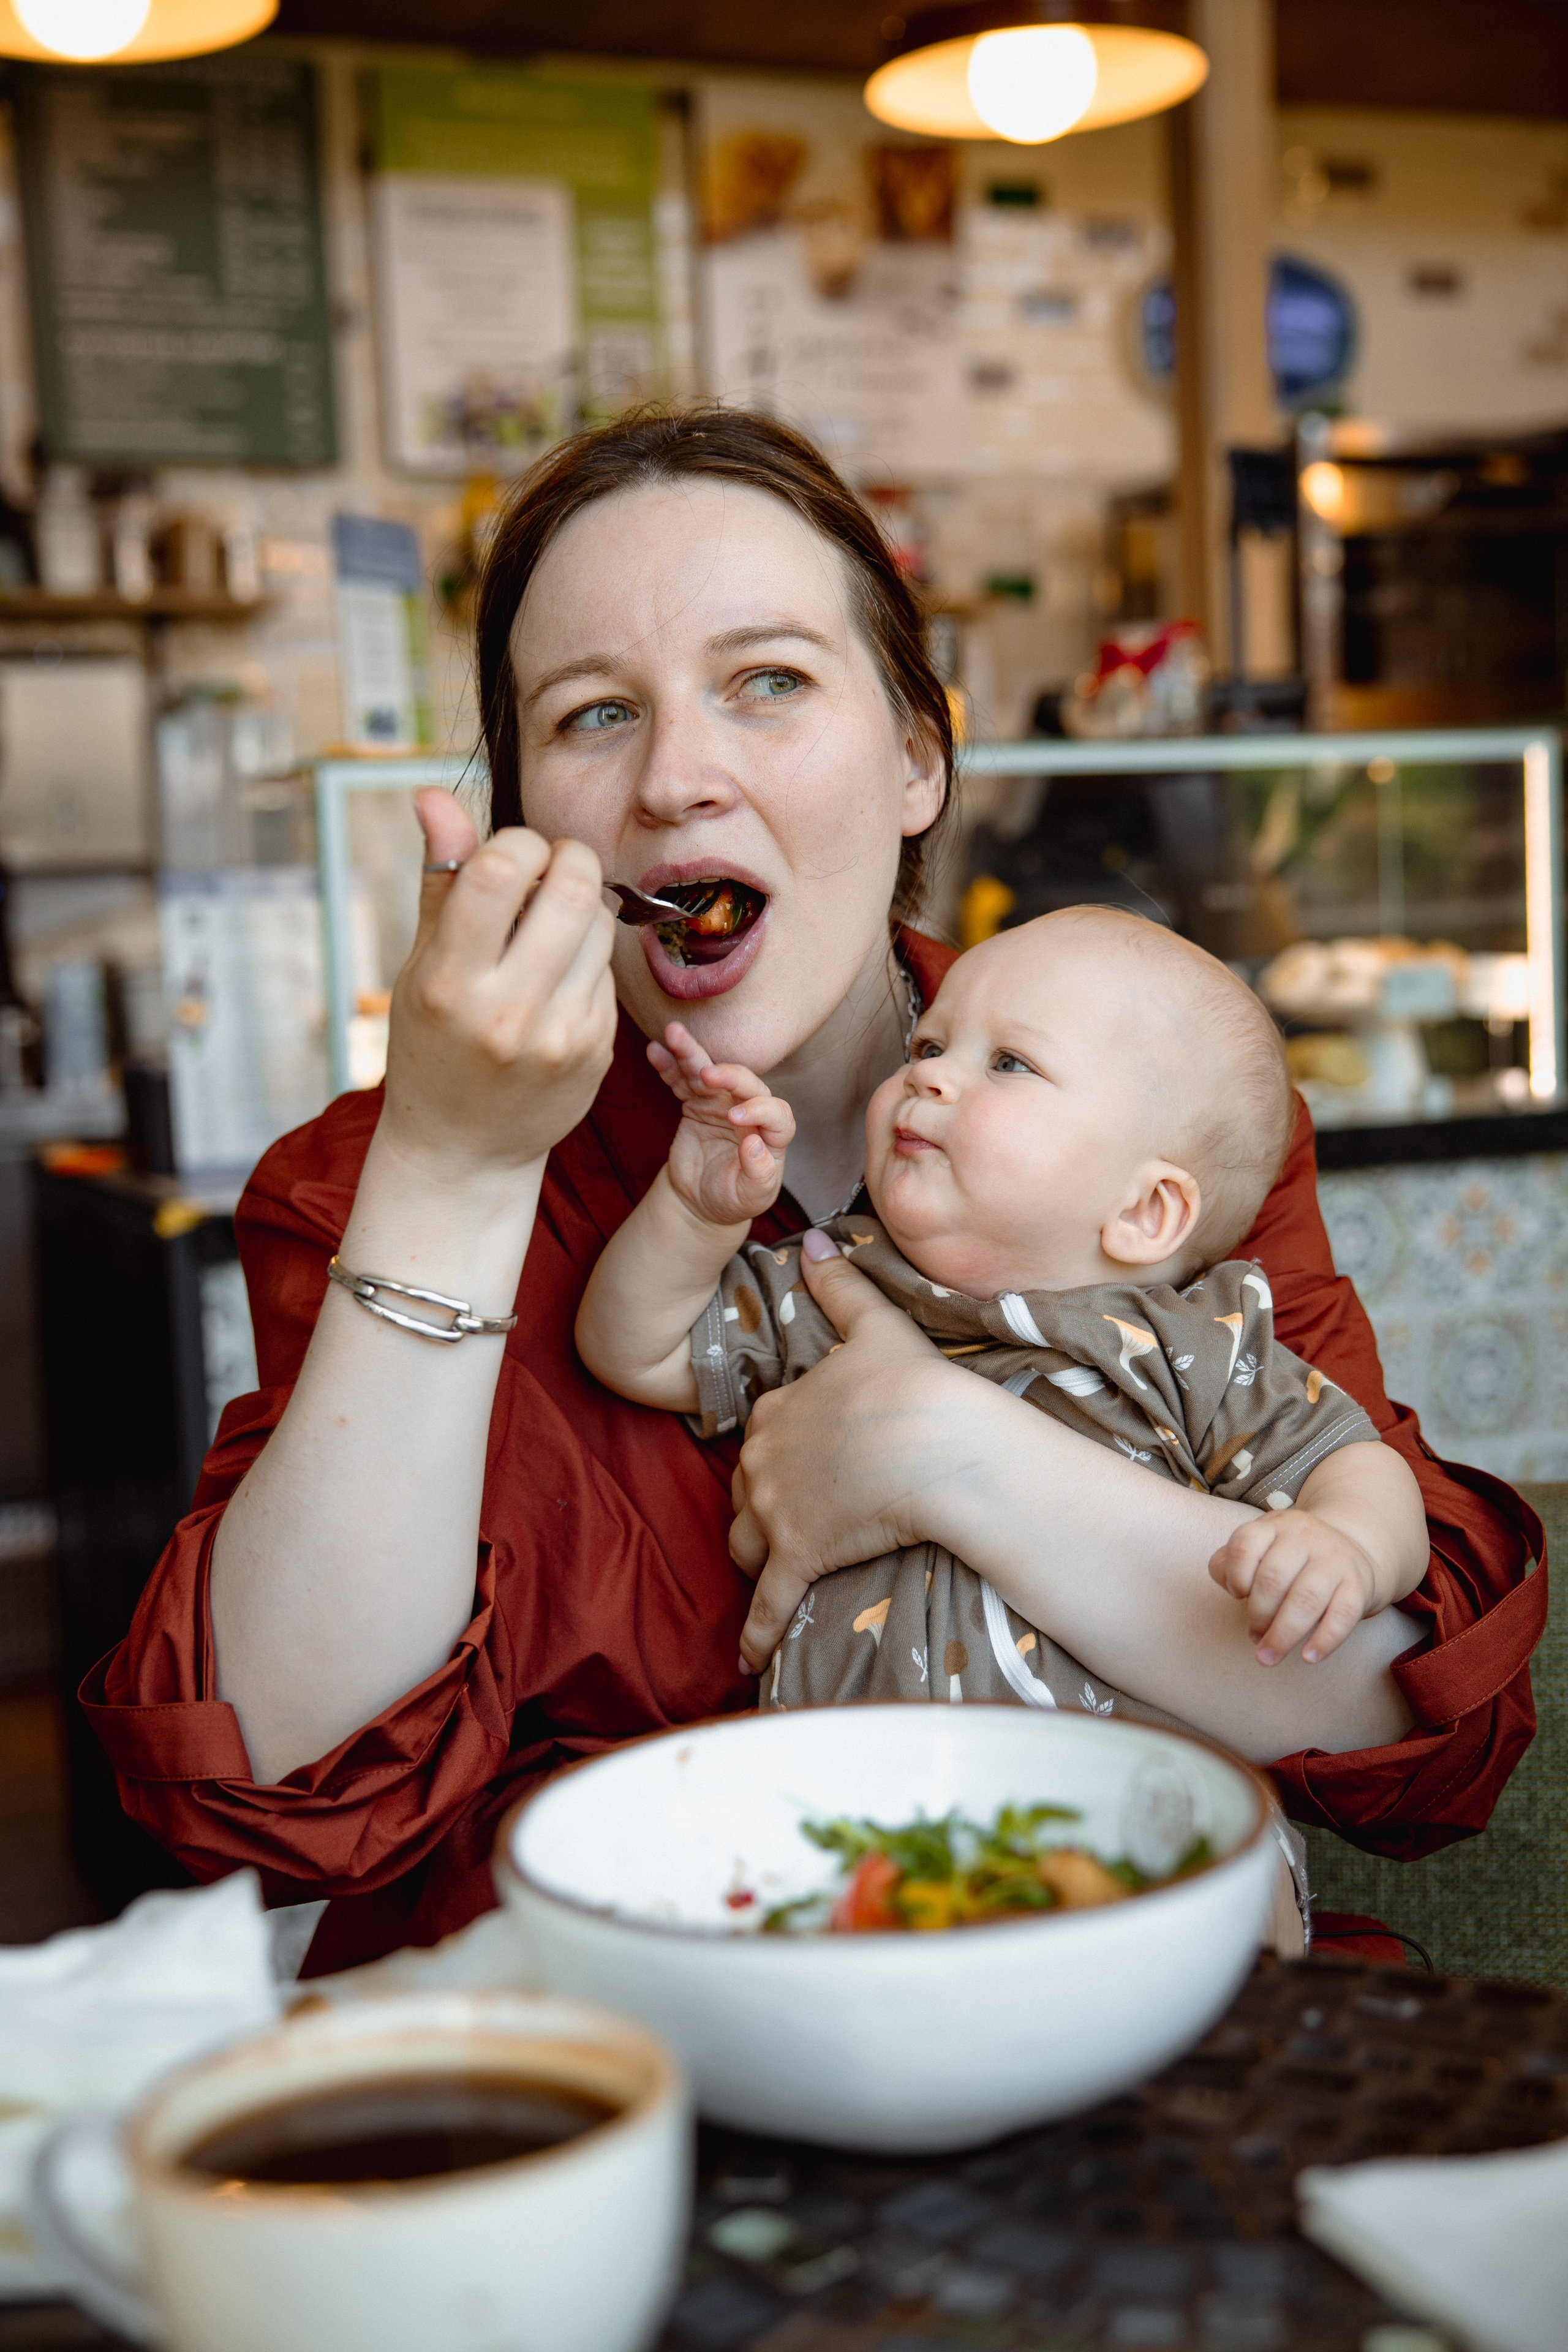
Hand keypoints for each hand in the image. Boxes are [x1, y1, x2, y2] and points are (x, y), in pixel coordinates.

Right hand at [380, 789, 617, 1184]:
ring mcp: (559, 1035)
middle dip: (568, 859)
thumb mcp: (420, 964)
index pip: (501, 869)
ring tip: (548, 930)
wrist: (463, 1149)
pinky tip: (558, 980)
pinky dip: (589, 958)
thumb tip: (432, 795)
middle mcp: (506, 1010)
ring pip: (600, 925)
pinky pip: (609, 971)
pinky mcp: (596, 1051)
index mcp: (450, 981)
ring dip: (582, 907)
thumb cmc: (433, 1042)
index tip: (512, 858)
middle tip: (550, 871)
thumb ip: (440, 880)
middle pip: (571, 889)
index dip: (518, 843)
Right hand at [650, 1021, 794, 1228]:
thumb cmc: (734, 1199)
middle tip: (708, 1074)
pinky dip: (668, 1065)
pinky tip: (655, 1050)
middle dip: (728, 1074)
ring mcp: (721, 1104)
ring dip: (692, 1052)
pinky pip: (682, 1081)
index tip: (734, 1118)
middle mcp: (750, 1111)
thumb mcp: (751, 1197)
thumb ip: (759, 1174)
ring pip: (709, 1073)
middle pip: (746, 1083)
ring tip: (674, 1034)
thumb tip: (754, 1144)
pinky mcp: (696, 1103)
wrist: (701, 1202)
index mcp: (772, 1135)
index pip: (776, 1113)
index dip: (759, 1110)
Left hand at [731, 1231, 961, 1670]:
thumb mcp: (878, 1325)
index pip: (763, 1432)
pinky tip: (749, 1661)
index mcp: (778, 1408)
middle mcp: (763, 1460)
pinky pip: (767, 1606)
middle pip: (747, 1489)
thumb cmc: (915, 1386)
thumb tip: (816, 1239)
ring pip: (745, 1541)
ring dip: (756, 1555)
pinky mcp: (796, 1560)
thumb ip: (841, 1285)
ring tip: (773, 1569)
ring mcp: (776, 1513)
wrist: (941, 1446)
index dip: (783, 1447)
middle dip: (763, 1502)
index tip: (806, 1458)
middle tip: (794, 1515)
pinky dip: (756, 1635)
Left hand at [1207, 1507, 1381, 1664]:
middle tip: (1254, 1637)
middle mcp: (1306, 1536)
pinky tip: (1308, 1657)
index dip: (1235, 1575)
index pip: (1245, 1544)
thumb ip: (1230, 1564)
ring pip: (1306, 1599)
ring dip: (1283, 1635)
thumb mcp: (1260, 1549)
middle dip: (1258, 1615)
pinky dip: (1324, 1640)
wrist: (1353, 1550)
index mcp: (1275, 1525)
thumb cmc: (1291, 1559)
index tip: (1238, 1595)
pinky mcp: (1358, 1584)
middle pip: (1273, 1578)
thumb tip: (1231, 1586)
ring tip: (1269, 1656)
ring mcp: (1335, 1558)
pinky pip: (1342, 1615)